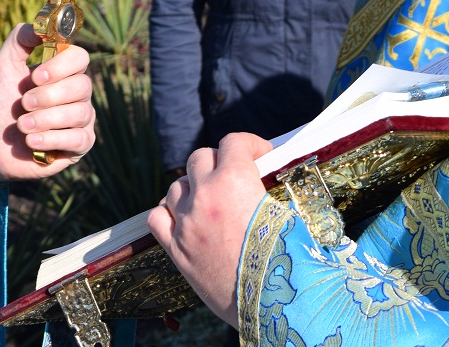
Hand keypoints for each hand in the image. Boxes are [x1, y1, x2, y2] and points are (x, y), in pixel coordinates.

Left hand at [0, 23, 94, 180]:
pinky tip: (31, 141)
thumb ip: (21, 38)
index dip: (60, 66)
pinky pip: (79, 139)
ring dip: (44, 120)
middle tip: (23, 103)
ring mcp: (82, 119)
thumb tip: (42, 26)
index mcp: (63, 70)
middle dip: (48, 97)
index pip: (80, 57)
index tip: (36, 77)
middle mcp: (78, 93)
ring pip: (79, 113)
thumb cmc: (0, 99)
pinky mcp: (80, 145)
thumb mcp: (4, 63)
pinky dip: (51, 139)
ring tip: (21, 125)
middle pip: (83, 86)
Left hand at [148, 132, 272, 326]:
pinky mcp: (176, 249)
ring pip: (176, 186)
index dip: (249, 144)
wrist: (271, 305)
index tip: (260, 155)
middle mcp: (206, 195)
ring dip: (192, 186)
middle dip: (218, 161)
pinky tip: (181, 217)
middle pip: (199, 158)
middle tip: (233, 175)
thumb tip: (275, 185)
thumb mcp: (292, 216)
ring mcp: (186, 222)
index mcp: (236, 181)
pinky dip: (167, 212)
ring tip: (208, 198)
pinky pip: (157, 217)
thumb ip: (277, 193)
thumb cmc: (290, 261)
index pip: (233, 142)